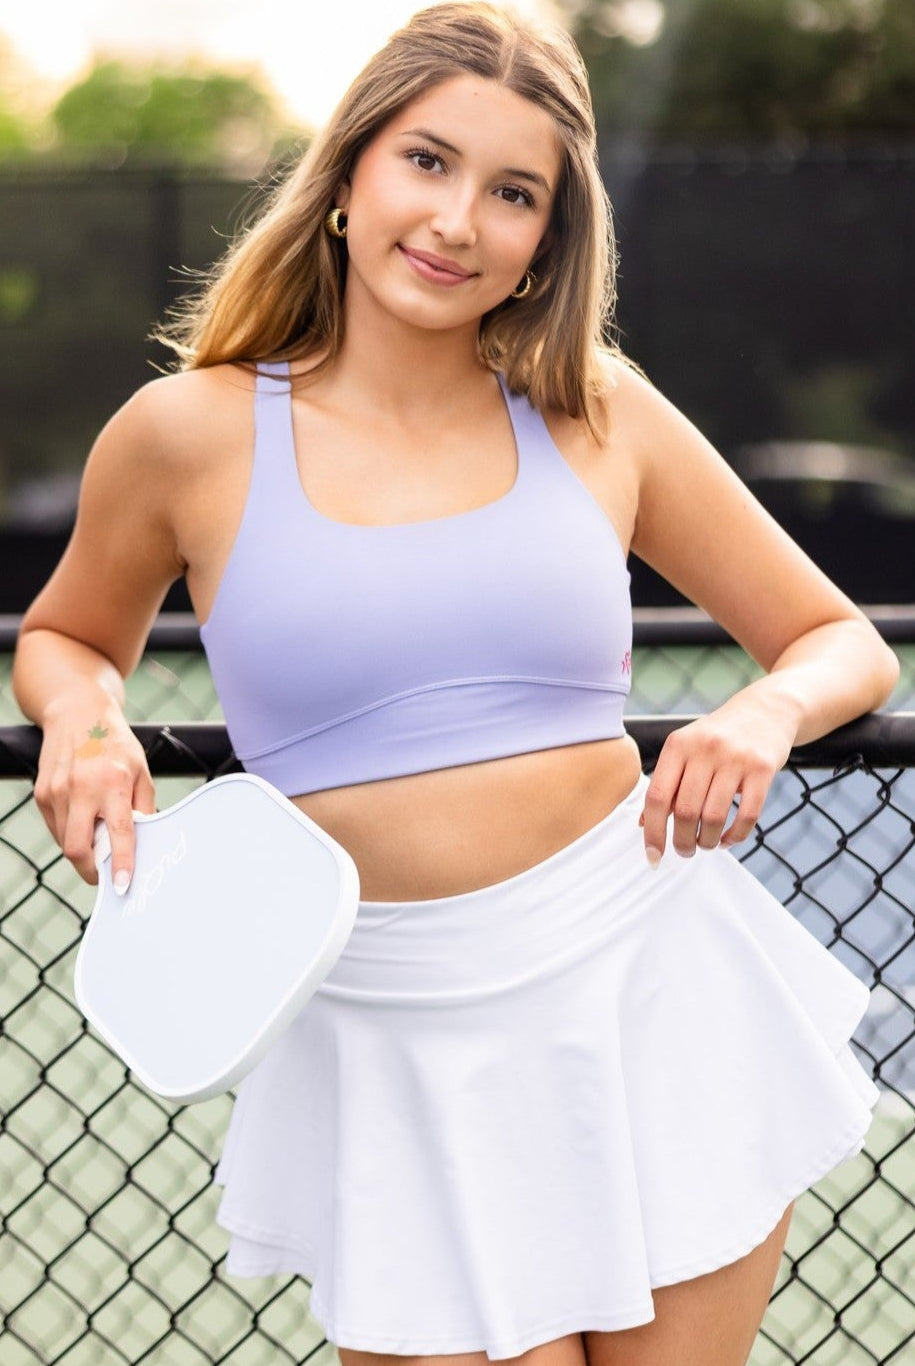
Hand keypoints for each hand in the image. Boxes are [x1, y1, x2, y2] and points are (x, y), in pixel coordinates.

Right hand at [34, 707, 155, 890]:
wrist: (77, 712)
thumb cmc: (115, 743)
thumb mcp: (141, 770)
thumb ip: (143, 807)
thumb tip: (142, 843)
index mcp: (113, 781)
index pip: (118, 832)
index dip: (120, 863)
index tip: (121, 886)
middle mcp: (81, 788)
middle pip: (78, 849)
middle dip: (91, 870)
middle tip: (105, 873)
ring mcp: (56, 792)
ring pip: (65, 843)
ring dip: (82, 851)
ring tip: (97, 839)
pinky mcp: (42, 794)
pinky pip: (56, 829)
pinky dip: (70, 834)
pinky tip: (83, 821)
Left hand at [639, 701, 795, 865]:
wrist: (764, 711)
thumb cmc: (716, 737)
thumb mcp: (685, 749)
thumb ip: (665, 783)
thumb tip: (644, 824)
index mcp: (678, 745)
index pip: (656, 796)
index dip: (652, 832)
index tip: (653, 856)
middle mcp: (704, 749)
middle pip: (684, 811)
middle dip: (682, 841)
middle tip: (685, 851)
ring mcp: (735, 758)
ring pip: (713, 817)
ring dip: (706, 841)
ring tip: (705, 844)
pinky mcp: (762, 768)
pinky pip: (747, 815)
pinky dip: (735, 836)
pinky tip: (727, 839)